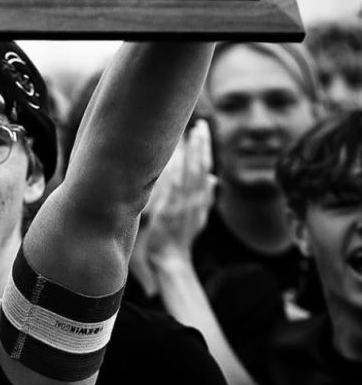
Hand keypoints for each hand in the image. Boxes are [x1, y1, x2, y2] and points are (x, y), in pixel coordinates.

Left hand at [142, 121, 214, 269]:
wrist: (172, 260)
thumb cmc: (179, 239)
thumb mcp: (196, 217)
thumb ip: (205, 198)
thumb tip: (213, 180)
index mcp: (201, 200)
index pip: (204, 169)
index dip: (204, 150)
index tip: (202, 132)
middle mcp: (196, 199)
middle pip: (202, 166)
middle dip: (202, 145)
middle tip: (200, 125)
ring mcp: (186, 204)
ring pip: (193, 172)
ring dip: (194, 152)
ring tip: (194, 133)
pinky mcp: (173, 210)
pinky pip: (179, 185)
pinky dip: (181, 170)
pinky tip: (180, 156)